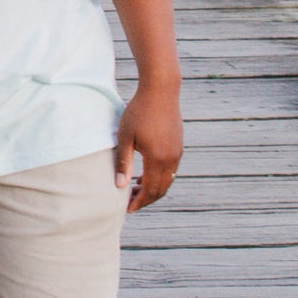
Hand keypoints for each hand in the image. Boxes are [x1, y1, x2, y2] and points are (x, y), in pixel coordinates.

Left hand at [115, 81, 182, 210]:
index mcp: (158, 158)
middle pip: (161, 189)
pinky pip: (170, 169)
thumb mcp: (125, 136)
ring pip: (167, 180)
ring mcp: (177, 152)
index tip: (127, 208)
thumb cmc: (139, 111)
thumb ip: (123, 162)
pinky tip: (145, 173)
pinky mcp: (178, 145)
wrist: (161, 90)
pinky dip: (159, 177)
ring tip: (135, 188)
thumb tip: (120, 186)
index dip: (139, 202)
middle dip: (146, 198)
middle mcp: (171, 159)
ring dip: (153, 188)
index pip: (150, 190)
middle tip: (130, 201)